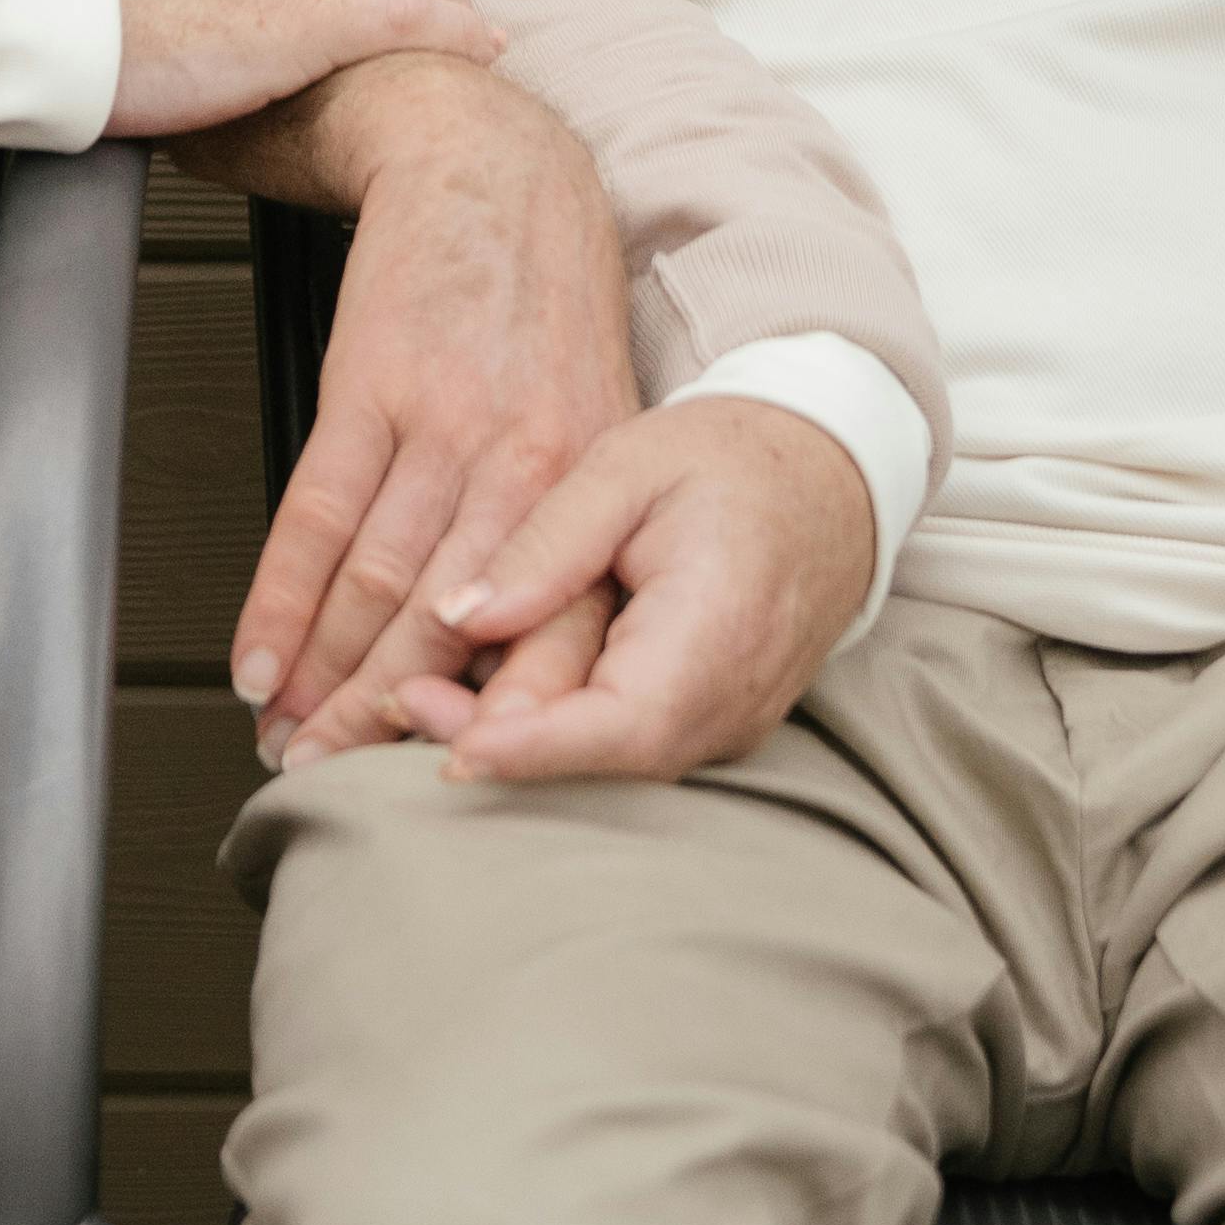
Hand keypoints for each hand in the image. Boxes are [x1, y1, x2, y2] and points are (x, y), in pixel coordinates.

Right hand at [224, 72, 637, 759]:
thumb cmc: (541, 294)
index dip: (484, 720)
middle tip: (334, 784)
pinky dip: (280, 597)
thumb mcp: (594, 416)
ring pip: (374, 581)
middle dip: (380, 720)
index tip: (437, 782)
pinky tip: (260, 654)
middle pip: (445, 625)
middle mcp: (524, 463)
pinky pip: (316, 512)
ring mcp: (444, 422)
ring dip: (319, 676)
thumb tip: (523, 654)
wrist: (489, 164)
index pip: (541, 632)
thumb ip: (567, 531)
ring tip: (285, 737)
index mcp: (589, 486)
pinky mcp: (371, 383)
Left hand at [389, 398, 880, 787]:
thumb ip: (548, 543)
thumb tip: (460, 615)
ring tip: (421, 698)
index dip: (534, 748)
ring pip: (613, 766)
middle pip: (605, 760)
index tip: (451, 748)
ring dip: (518, 743)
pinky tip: (487, 703)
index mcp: (718, 627)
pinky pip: (629, 750)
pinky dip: (557, 735)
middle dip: (498, 745)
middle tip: (397, 701)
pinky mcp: (712, 725)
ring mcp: (728, 723)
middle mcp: (731, 699)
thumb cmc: (730, 458)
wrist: (828, 476)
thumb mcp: (627, 466)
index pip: (623, 722)